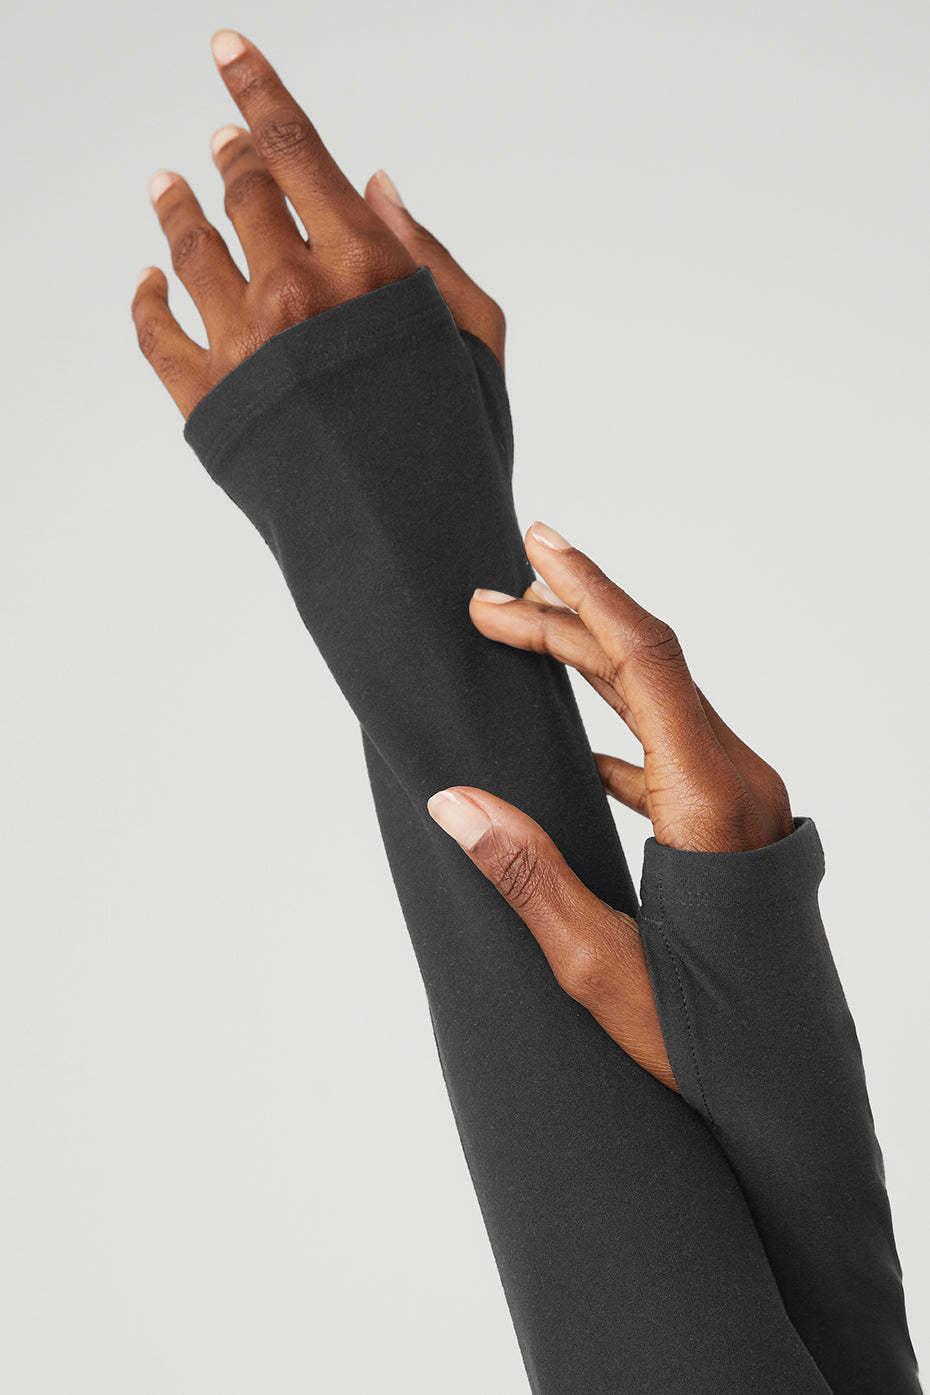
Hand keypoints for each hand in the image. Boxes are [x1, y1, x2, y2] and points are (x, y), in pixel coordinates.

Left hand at [132, 30, 504, 416]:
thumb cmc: (456, 444)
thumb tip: (375, 185)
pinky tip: (152, 278)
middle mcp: (295, 293)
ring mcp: (243, 346)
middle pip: (243, 193)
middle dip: (231, 155)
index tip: (226, 49)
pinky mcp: (206, 401)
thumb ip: (429, 255)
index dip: (258, 89)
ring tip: (169, 185)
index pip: (296, 150)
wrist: (406, 548)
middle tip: (222, 142)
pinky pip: (156, 329)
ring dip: (177, 207)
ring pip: (189, 248)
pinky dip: (149, 295)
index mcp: (367, 268)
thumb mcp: (478, 340)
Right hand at [427, 523, 792, 1090]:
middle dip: (567, 623)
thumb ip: (525, 874)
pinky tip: (576, 747)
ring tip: (521, 645)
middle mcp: (741, 784)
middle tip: (485, 602)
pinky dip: (618, 731)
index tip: (540, 540)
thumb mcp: (598, 967)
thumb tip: (449, 799)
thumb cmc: (707, 1048)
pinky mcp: (737, 828)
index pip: (647, 659)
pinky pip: (673, 752)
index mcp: (713, 802)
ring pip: (662, 705)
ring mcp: (745, 804)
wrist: (795, 1102)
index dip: (589, 591)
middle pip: (649, 668)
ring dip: (591, 670)